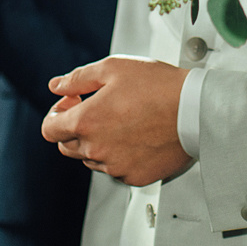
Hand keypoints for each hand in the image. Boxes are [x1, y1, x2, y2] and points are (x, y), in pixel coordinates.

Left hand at [41, 57, 189, 185]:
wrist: (196, 111)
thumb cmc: (159, 87)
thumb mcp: (113, 68)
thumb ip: (78, 78)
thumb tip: (56, 86)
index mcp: (87, 121)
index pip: (49, 129)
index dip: (57, 113)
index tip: (74, 102)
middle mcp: (97, 149)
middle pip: (67, 146)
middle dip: (75, 127)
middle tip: (98, 108)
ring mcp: (116, 166)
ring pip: (93, 158)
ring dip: (98, 141)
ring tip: (124, 119)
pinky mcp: (135, 177)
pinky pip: (117, 169)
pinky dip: (120, 154)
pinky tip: (137, 135)